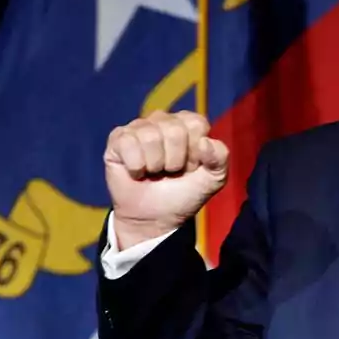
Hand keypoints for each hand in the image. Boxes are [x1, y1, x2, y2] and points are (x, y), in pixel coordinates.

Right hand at [104, 110, 228, 248]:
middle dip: (175, 161)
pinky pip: (128, 143)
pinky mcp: (118, 138)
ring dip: (155, 164)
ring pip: (150, 136)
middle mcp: (164, 120)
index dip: (195, 152)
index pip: (196, 124)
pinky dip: (136, 166)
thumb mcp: (213, 180)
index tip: (191, 168)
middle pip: (174, 130)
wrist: (154, 218)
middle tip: (171, 172)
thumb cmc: (183, 195)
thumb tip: (205, 141)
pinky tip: (137, 172)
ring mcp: (139, 127)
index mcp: (189, 124)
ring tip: (154, 172)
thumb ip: (220, 159)